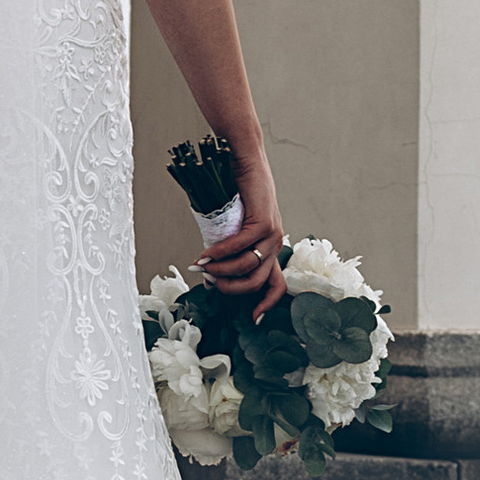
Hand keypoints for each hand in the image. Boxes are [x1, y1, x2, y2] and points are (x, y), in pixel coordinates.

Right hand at [203, 145, 285, 319]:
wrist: (244, 160)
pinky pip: (240, 246)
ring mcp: (274, 233)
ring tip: (202, 267)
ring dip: (221, 271)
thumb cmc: (237, 192)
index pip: (278, 286)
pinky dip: (219, 253)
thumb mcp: (235, 227)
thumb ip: (230, 250)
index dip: (266, 305)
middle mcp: (277, 244)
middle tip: (209, 282)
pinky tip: (205, 255)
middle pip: (256, 282)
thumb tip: (211, 276)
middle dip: (229, 288)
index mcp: (272, 249)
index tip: (252, 319)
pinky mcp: (265, 221)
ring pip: (247, 266)